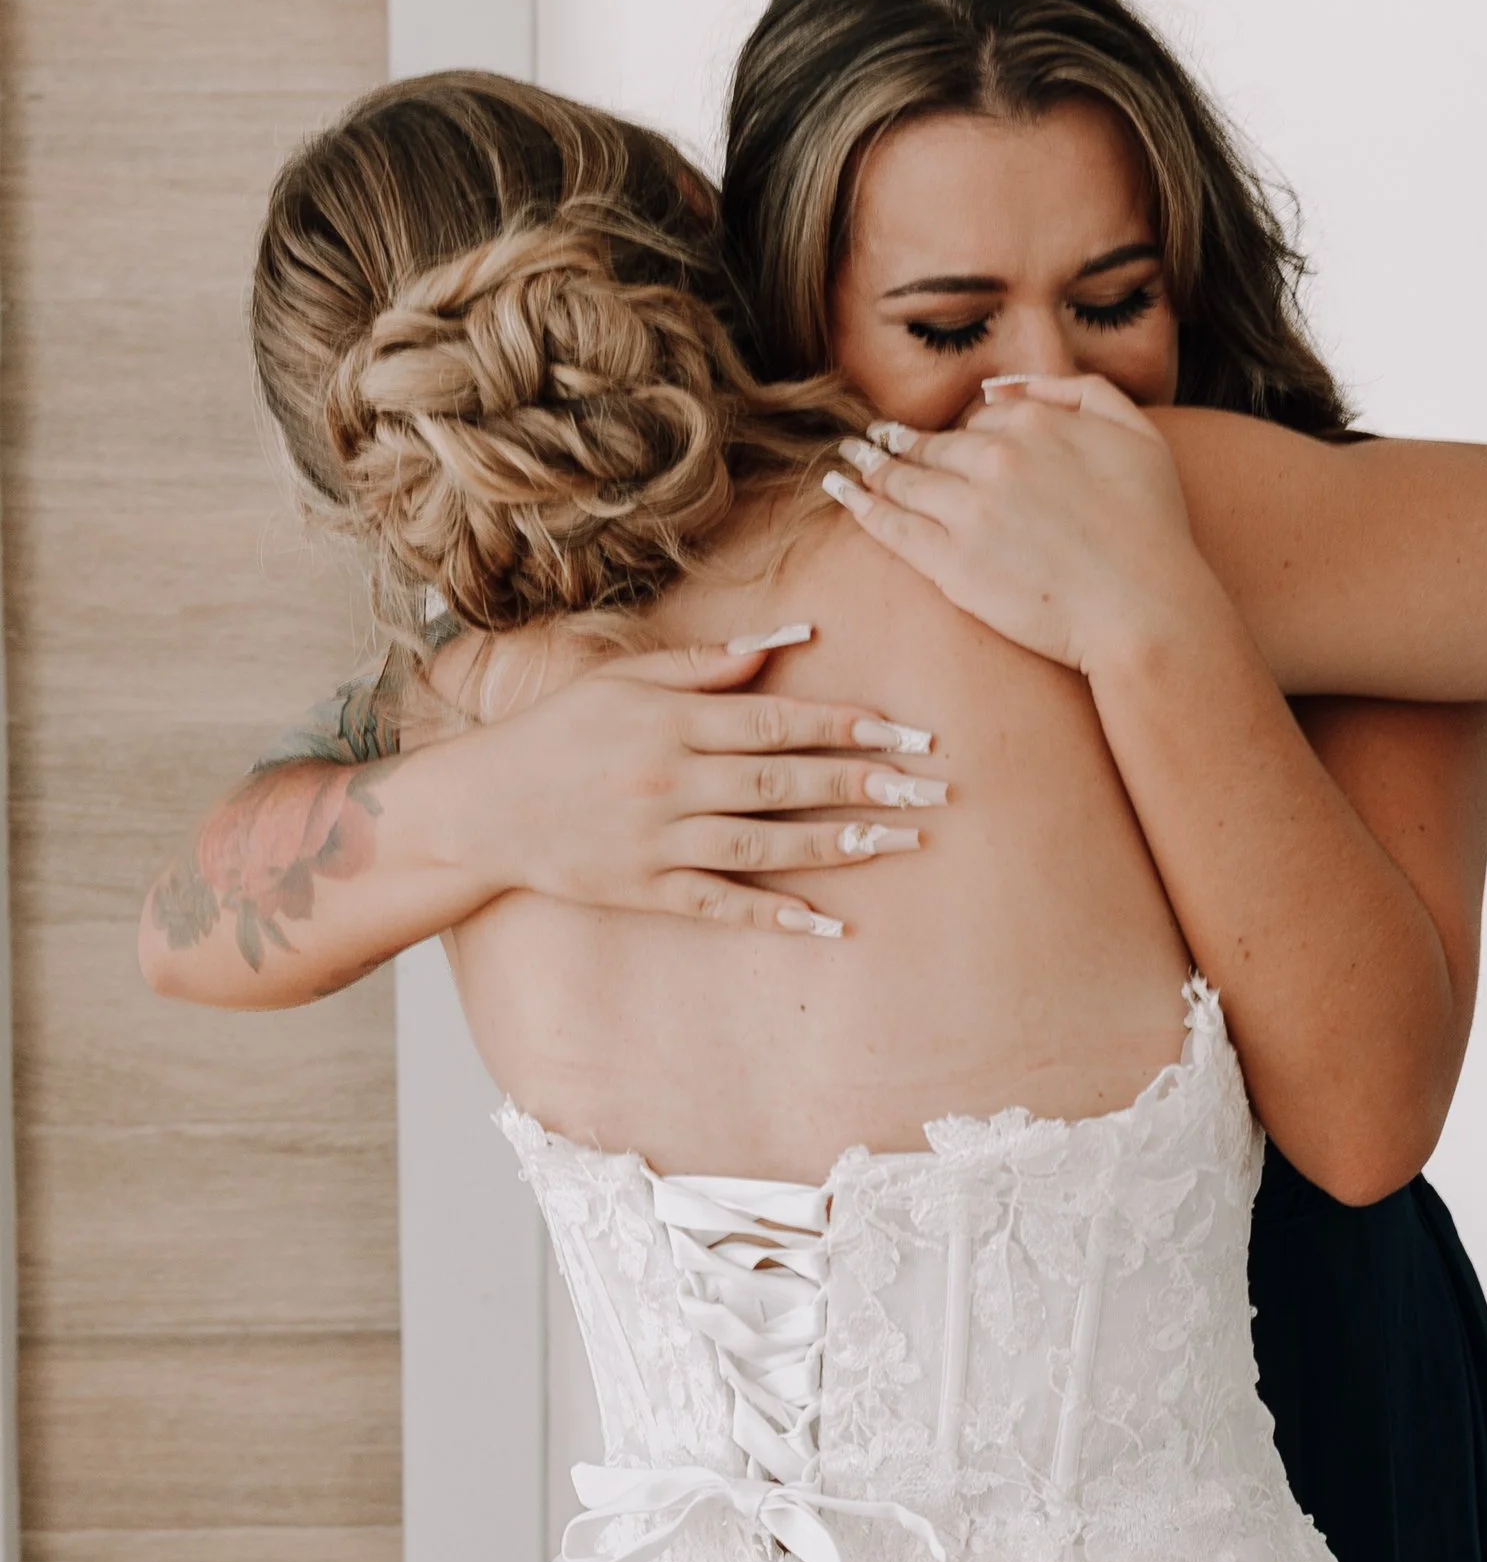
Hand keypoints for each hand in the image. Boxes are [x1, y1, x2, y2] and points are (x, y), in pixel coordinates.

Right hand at [446, 635, 944, 936]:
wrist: (480, 806)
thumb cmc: (559, 730)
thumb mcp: (624, 678)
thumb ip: (707, 661)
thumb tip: (788, 639)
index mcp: (672, 720)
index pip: (777, 721)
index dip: (846, 725)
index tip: (905, 730)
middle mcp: (671, 779)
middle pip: (784, 782)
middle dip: (863, 783)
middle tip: (930, 788)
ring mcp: (659, 840)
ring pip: (764, 844)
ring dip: (837, 844)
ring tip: (900, 841)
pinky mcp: (645, 890)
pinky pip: (721, 905)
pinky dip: (774, 915)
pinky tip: (828, 922)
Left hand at [822, 375, 1220, 674]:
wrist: (1145, 608)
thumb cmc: (1153, 527)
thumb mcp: (1136, 433)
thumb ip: (1078, 391)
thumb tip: (1004, 388)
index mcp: (1035, 425)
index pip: (979, 421)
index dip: (965, 436)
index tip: (946, 445)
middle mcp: (994, 459)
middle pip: (933, 447)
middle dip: (900, 443)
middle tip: (871, 441)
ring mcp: (967, 511)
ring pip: (904, 480)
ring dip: (869, 465)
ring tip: (849, 460)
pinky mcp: (949, 563)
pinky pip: (892, 525)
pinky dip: (862, 505)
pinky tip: (843, 492)